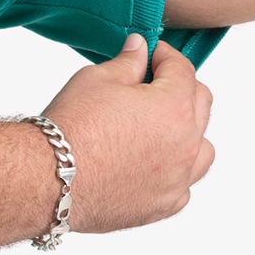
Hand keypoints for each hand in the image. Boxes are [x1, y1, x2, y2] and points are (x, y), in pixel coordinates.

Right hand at [41, 35, 213, 232]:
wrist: (52, 176)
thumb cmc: (74, 126)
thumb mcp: (98, 78)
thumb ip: (128, 62)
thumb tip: (139, 49)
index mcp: (175, 107)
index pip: (183, 69)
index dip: (164, 55)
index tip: (149, 53)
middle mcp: (186, 145)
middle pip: (201, 104)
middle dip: (179, 86)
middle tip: (151, 81)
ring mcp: (178, 180)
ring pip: (202, 148)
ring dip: (186, 130)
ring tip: (156, 123)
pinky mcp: (164, 206)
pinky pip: (184, 183)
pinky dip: (173, 167)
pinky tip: (147, 158)